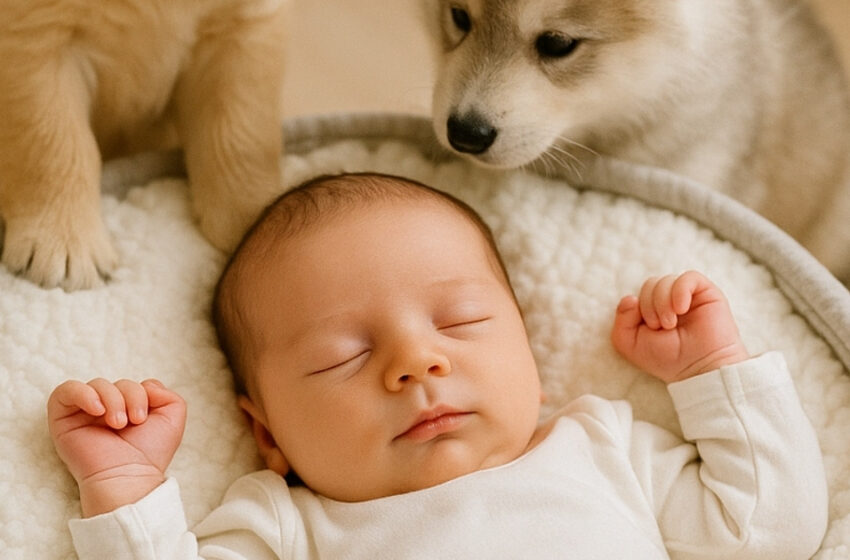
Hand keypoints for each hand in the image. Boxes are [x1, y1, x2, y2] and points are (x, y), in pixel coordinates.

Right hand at [47, 378, 185, 516]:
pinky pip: (66, 390)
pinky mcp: (64, 420)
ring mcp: (84, 414)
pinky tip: (97, 409)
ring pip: (97, 384)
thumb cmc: (149, 453)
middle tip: (134, 421)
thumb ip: (169, 395)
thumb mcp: (173, 418)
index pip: (136, 384)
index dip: (144, 392)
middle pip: (119, 383)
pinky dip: (83, 393)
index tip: (146, 416)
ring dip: (113, 399)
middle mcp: (107, 410)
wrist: (128, 476)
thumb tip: (147, 385)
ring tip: (118, 423)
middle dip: (131, 395)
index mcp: (130, 410)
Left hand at [610, 271, 748, 381]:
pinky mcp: (707, 293)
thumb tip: (630, 297)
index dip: (635, 309)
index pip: (637, 295)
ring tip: (671, 323)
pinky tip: (681, 309)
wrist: (699, 369)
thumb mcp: (630, 345)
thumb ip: (621, 321)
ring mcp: (688, 296)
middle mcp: (670, 302)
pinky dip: (680, 291)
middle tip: (660, 327)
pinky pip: (688, 277)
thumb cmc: (667, 359)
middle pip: (650, 285)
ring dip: (662, 302)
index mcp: (652, 311)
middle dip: (649, 306)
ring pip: (665, 281)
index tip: (647, 329)